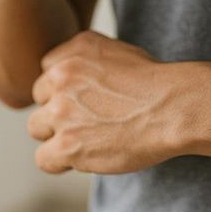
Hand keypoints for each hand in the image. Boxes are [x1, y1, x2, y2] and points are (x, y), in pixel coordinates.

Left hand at [27, 31, 193, 173]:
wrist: (174, 107)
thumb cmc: (156, 83)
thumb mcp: (119, 52)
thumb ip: (88, 60)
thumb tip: (75, 79)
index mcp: (75, 50)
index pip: (48, 68)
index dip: (64, 86)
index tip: (85, 96)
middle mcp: (62, 77)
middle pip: (40, 97)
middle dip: (58, 108)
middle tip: (88, 119)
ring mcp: (62, 112)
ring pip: (36, 127)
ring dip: (57, 134)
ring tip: (88, 138)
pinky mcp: (67, 144)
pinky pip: (43, 158)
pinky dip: (60, 161)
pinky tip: (84, 156)